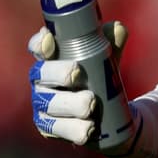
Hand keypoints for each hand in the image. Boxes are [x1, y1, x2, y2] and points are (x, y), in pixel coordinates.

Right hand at [27, 21, 129, 144]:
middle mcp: (41, 81)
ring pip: (48, 103)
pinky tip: (89, 128)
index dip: (39, 43)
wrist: (107, 115)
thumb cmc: (99, 77)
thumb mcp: (108, 59)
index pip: (38, 47)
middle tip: (77, 73)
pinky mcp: (49, 128)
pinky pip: (56, 129)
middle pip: (40, 74)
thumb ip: (112, 43)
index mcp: (51, 59)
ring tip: (92, 104)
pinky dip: (73, 129)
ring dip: (69, 103)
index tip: (48, 38)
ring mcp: (43, 105)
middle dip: (57, 72)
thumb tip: (118, 29)